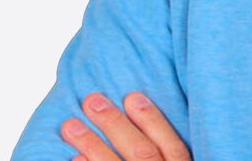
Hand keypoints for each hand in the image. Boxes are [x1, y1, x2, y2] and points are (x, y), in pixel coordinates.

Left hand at [61, 92, 190, 159]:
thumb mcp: (180, 160)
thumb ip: (171, 146)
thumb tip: (146, 105)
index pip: (173, 146)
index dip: (152, 120)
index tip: (132, 96)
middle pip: (142, 153)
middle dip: (116, 126)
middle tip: (92, 100)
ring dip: (92, 145)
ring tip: (71, 125)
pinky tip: (74, 158)